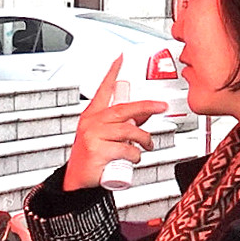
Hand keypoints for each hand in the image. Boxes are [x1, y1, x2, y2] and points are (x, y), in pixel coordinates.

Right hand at [65, 57, 166, 192]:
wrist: (77, 182)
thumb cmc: (91, 158)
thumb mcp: (104, 135)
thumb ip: (124, 123)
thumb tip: (146, 112)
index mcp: (92, 115)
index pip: (103, 90)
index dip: (112, 73)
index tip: (120, 58)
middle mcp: (91, 123)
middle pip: (123, 109)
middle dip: (146, 106)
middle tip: (161, 106)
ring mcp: (94, 136)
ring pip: (129, 131)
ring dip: (144, 139)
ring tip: (147, 146)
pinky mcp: (98, 151)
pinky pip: (126, 149)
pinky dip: (135, 155)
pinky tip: (134, 158)